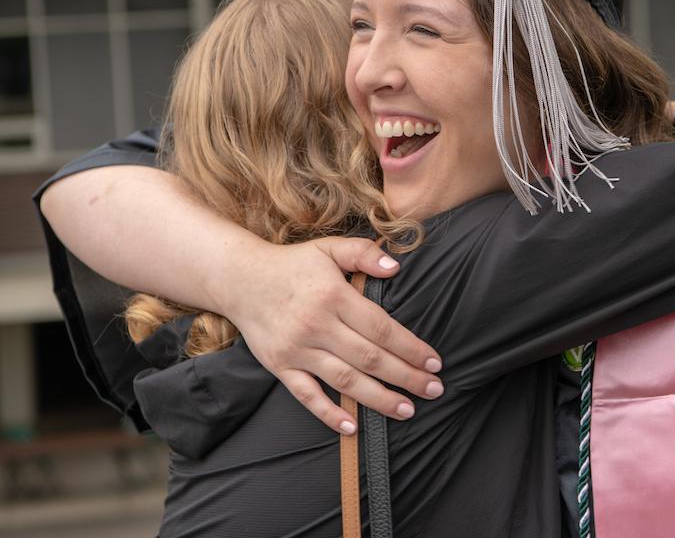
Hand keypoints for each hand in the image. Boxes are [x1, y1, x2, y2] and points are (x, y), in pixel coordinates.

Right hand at [220, 236, 443, 434]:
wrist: (240, 279)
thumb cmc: (293, 264)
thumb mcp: (329, 248)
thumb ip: (363, 253)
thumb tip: (395, 268)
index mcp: (334, 296)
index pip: (382, 328)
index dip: (411, 348)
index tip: (435, 362)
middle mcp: (317, 326)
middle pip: (370, 358)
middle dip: (406, 377)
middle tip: (434, 390)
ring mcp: (297, 350)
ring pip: (345, 381)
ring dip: (379, 399)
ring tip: (407, 410)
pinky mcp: (280, 366)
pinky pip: (307, 396)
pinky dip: (329, 414)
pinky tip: (352, 427)